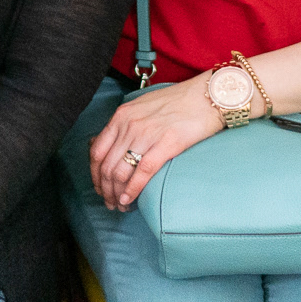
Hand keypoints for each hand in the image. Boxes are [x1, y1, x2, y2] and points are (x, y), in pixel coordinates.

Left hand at [86, 77, 222, 210]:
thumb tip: (112, 145)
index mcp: (122, 116)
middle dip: (105, 190)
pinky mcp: (166, 144)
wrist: (206, 96)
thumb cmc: (177, 102)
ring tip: (120, 205)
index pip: (97, 151)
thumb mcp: (142, 107)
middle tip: (110, 203)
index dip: (95, 175)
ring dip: (116, 194)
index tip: (99, 187)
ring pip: (120, 172)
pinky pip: (142, 172)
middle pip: (107, 166)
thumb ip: (126, 124)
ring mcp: (147, 134)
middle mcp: (129, 125)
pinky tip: (129, 199)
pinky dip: (132, 190)